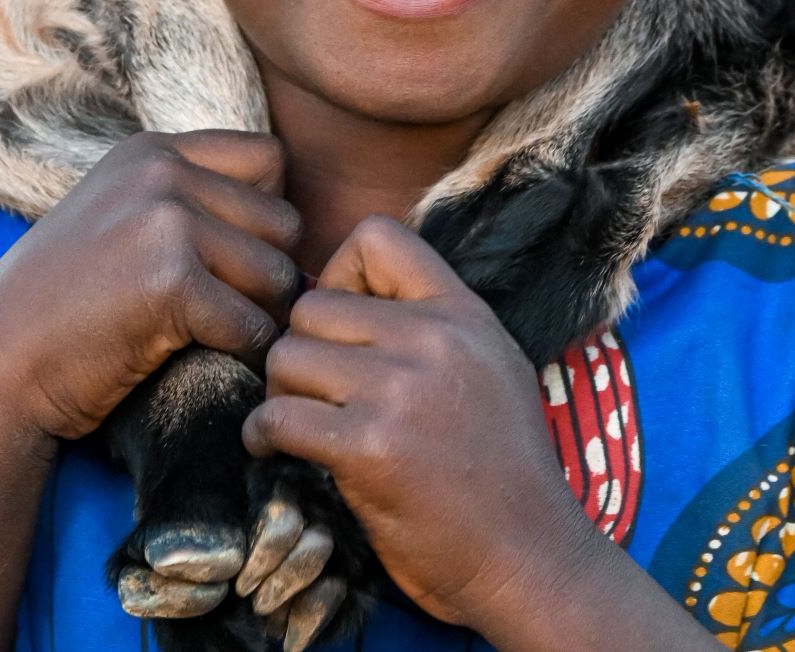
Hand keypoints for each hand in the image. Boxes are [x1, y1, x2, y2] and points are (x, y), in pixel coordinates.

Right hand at [0, 130, 301, 440]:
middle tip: (231, 312)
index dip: (266, 215)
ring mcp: (166, 220)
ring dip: (259, 317)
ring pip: (277, 274)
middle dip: (269, 273)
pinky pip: (252, 323)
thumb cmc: (65, 306)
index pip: (269, 158)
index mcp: (152, 150)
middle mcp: (162, 171)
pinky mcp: (171, 280)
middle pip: (283, 220)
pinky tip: (206, 360)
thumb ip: (192, 203)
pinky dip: (241, 354)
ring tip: (216, 338)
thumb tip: (300, 234)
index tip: (234, 260)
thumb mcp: (120, 219)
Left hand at [242, 216, 604, 637]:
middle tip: (310, 390)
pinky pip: (278, 414)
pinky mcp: (368, 447)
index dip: (339, 272)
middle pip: (311, 306)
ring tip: (298, 422)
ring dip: (281, 391)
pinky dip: (263, 434)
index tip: (342, 324)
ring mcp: (399, 391)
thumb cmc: (506, 472)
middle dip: (300, 348)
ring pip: (286, 355)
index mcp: (463, 312)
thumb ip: (433, 325)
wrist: (531, 558)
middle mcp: (431, 338)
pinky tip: (275, 450)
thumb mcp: (491, 366)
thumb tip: (350, 301)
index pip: (376, 236)